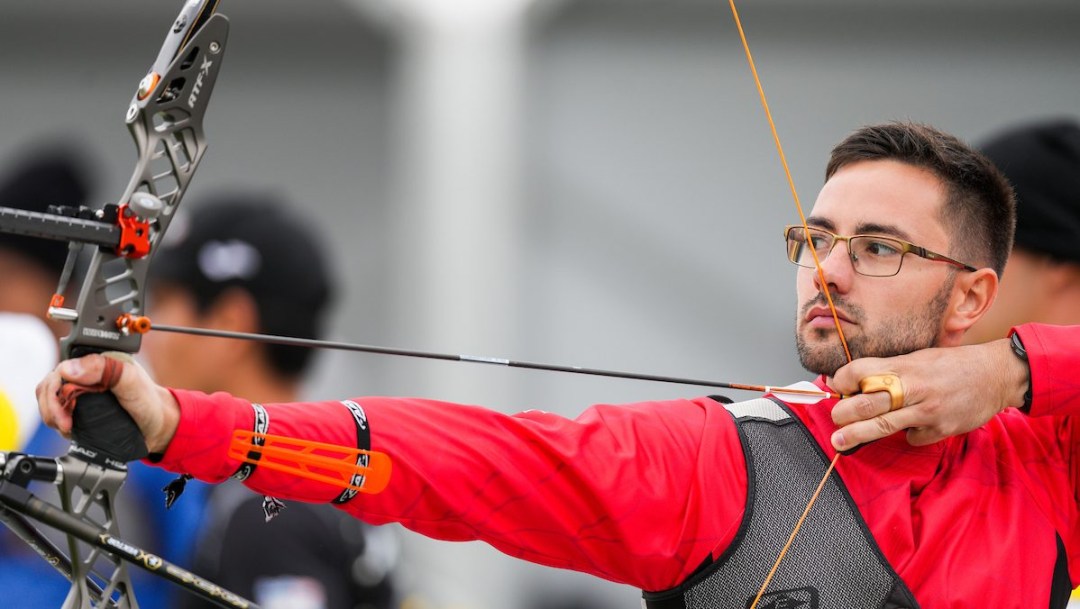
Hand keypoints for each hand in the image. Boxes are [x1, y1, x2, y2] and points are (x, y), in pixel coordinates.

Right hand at [36, 353, 180, 453]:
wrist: (159, 426)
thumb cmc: (149, 400)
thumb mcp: (132, 380)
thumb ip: (105, 369)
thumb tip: (70, 367)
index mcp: (96, 362)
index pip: (60, 370)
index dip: (55, 390)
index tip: (65, 410)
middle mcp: (85, 377)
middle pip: (49, 388)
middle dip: (51, 407)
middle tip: (66, 424)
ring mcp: (81, 395)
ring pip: (50, 403)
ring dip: (53, 417)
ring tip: (69, 428)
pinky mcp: (81, 412)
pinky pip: (58, 416)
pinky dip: (58, 424)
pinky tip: (71, 430)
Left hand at [828, 338, 1029, 450]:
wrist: (996, 375)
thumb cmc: (951, 366)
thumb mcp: (918, 359)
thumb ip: (890, 371)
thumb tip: (857, 383)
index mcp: (904, 366)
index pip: (862, 371)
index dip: (842, 379)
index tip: (833, 386)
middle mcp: (913, 387)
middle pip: (867, 403)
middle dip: (844, 413)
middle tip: (834, 419)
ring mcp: (927, 410)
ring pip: (884, 425)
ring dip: (857, 434)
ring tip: (839, 441)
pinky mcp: (941, 429)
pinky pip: (913, 438)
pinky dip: (908, 435)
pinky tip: (913, 427)